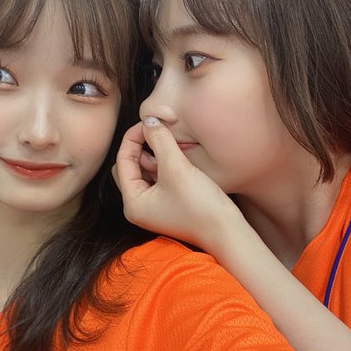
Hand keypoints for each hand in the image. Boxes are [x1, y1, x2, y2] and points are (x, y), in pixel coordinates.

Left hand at [113, 117, 241, 250]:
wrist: (226, 231)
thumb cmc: (200, 206)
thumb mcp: (176, 167)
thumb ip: (160, 140)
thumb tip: (150, 120)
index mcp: (132, 203)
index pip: (123, 161)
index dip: (134, 137)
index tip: (150, 121)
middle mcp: (138, 207)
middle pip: (130, 166)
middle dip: (142, 147)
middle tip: (159, 133)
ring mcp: (153, 207)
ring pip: (145, 171)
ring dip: (155, 155)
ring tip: (173, 148)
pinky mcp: (168, 204)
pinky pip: (159, 178)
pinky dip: (165, 165)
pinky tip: (178, 158)